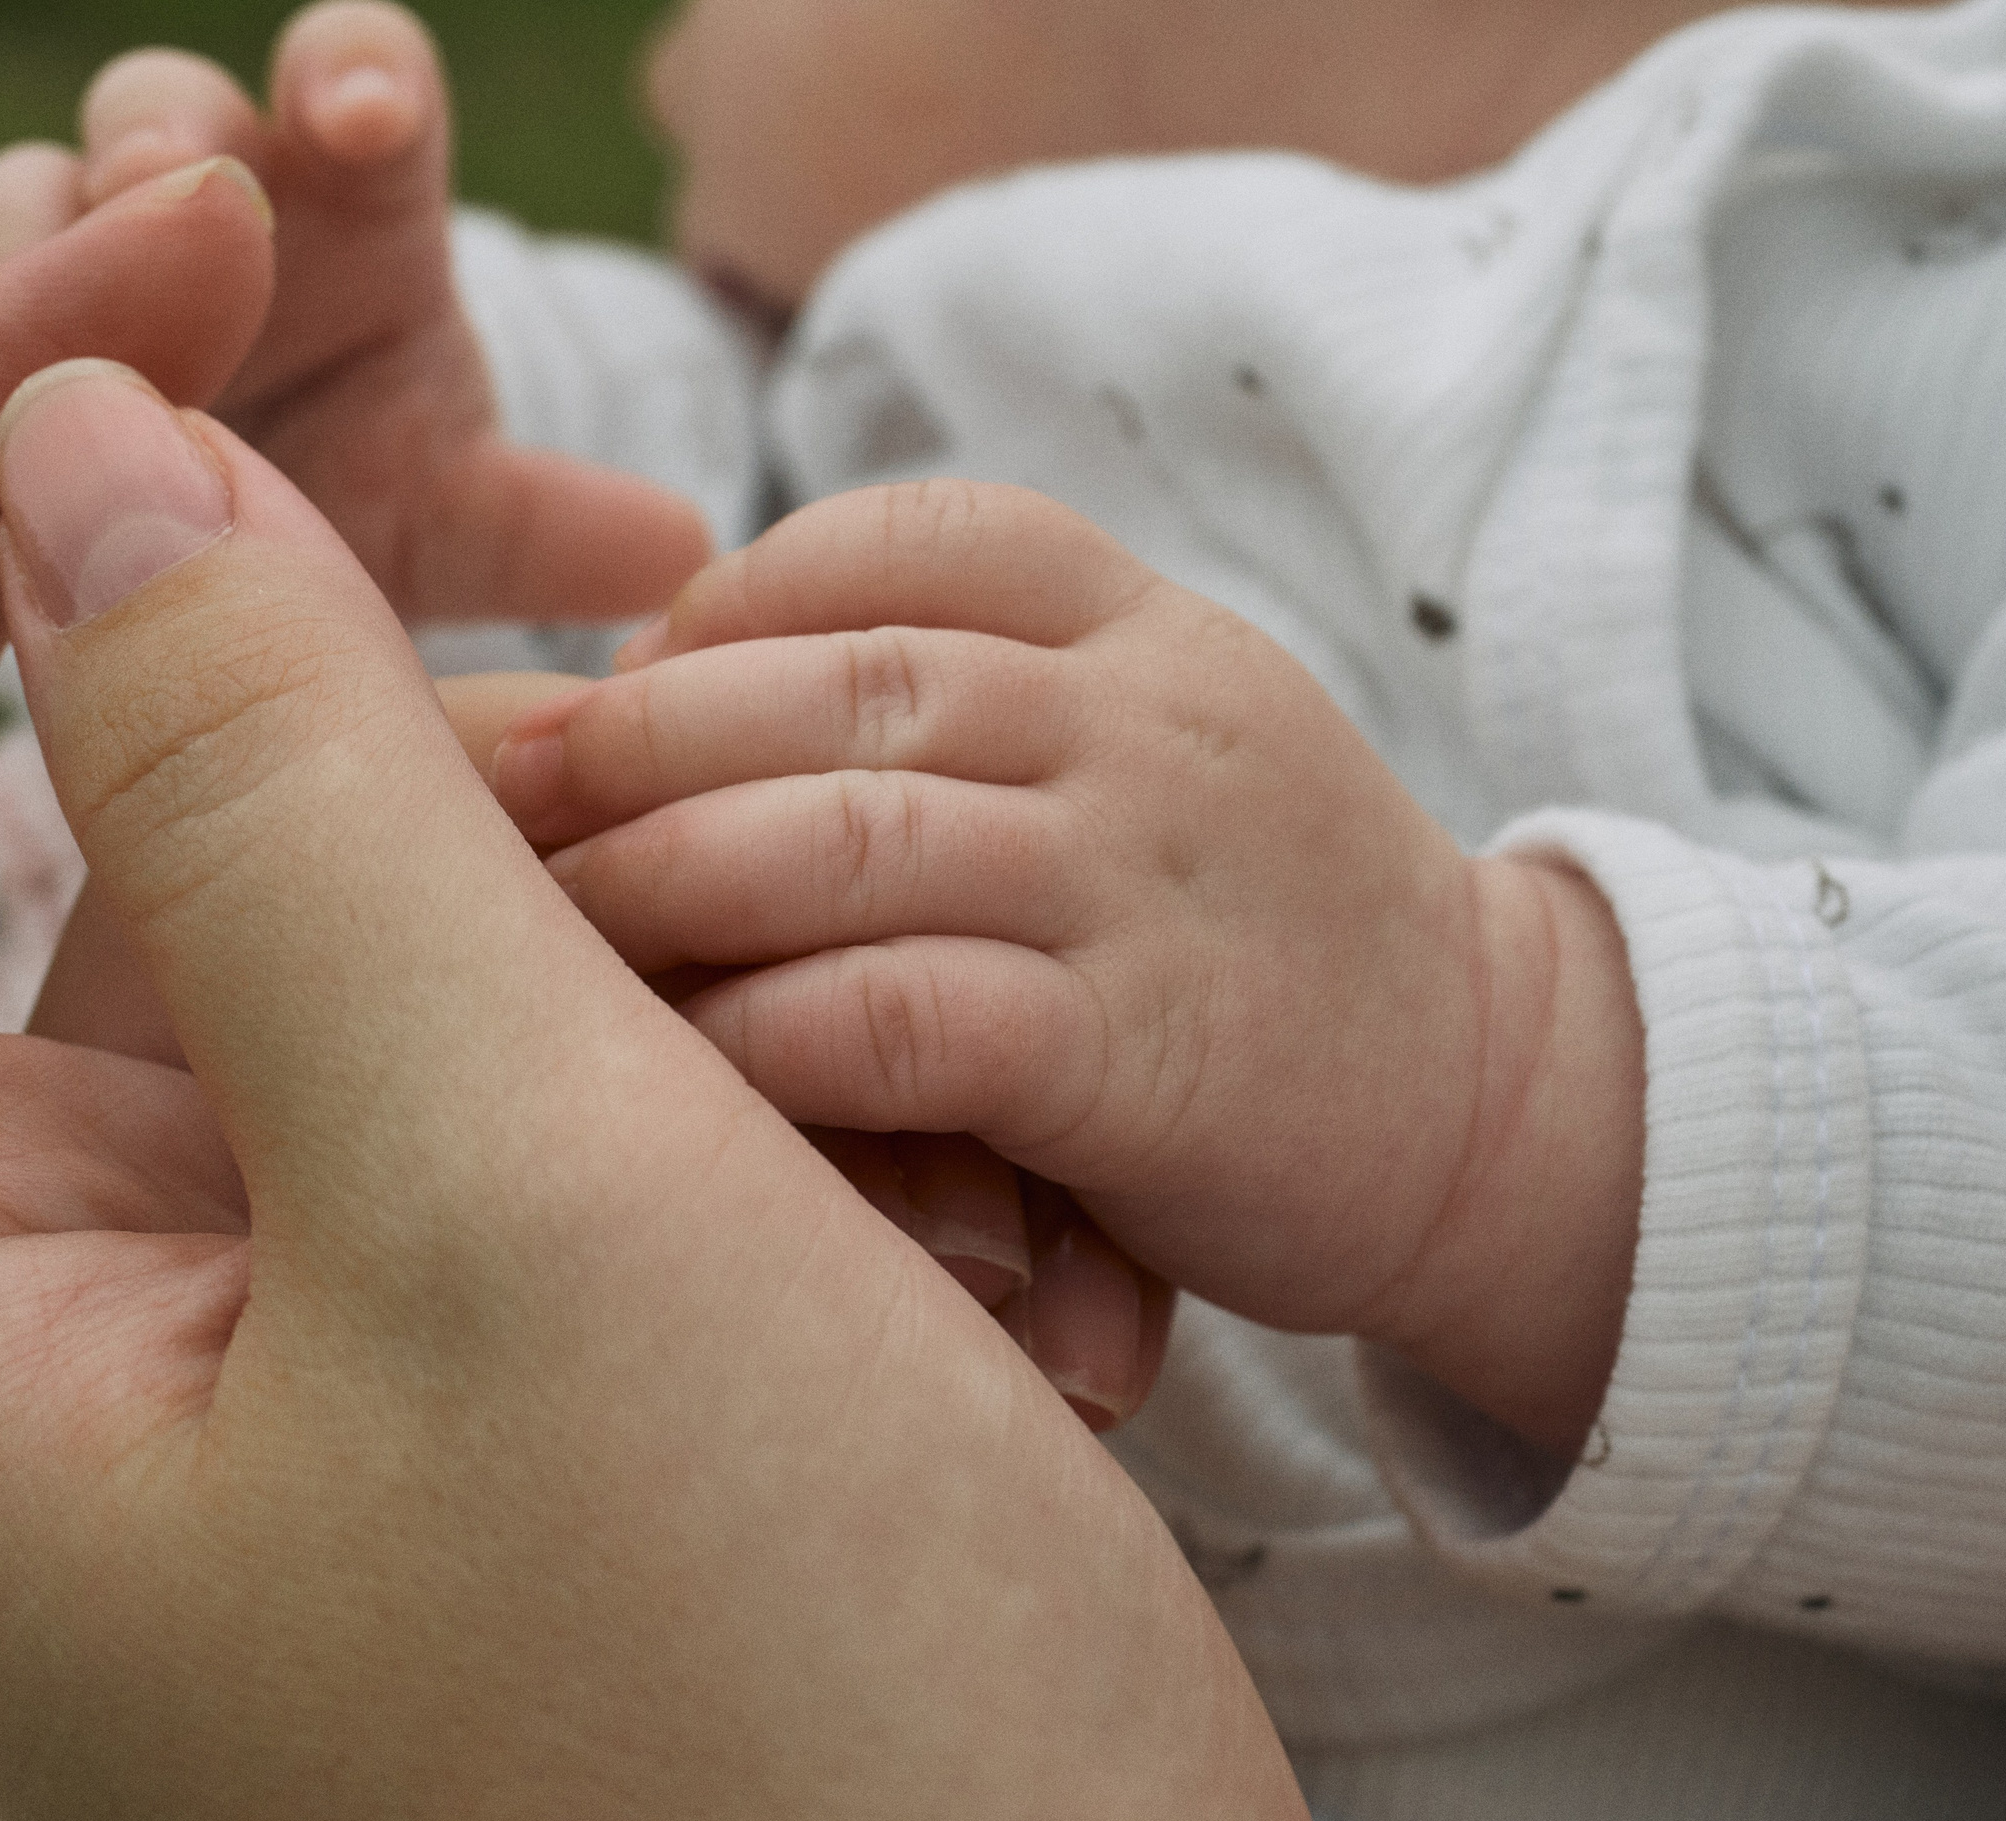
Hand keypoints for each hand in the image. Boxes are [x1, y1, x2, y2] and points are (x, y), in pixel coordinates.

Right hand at [0, 0, 705, 624]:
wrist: (219, 600)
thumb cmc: (359, 517)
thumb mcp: (453, 525)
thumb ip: (545, 531)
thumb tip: (687, 550)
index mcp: (348, 218)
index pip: (357, 96)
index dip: (356, 76)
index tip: (366, 115)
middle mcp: (199, 216)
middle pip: (165, 116)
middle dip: (164, 128)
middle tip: (172, 178)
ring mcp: (67, 276)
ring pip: (26, 206)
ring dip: (41, 231)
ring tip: (64, 276)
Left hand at [0, 227, 1337, 1820]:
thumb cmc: (795, 1732)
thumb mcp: (529, 1211)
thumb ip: (279, 797)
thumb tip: (105, 463)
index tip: (192, 240)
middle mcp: (18, 1289)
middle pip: (18, 763)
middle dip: (218, 527)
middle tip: (408, 303)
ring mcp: (251, 1290)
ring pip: (289, 864)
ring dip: (498, 764)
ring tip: (689, 738)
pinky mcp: (455, 1303)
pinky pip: (465, 994)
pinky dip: (615, 919)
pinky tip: (800, 994)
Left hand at [490, 482, 1645, 1452]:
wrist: (1498, 1099)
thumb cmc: (1269, 931)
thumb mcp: (1168, 745)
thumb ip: (990, 694)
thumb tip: (690, 688)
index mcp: (1148, 628)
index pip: (908, 537)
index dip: (731, 602)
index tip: (632, 687)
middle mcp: (1150, 725)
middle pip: (839, 675)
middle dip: (641, 740)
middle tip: (506, 810)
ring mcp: (1154, 885)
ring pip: (851, 832)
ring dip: (665, 881)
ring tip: (544, 938)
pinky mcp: (1150, 1059)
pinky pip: (905, 1016)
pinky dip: (768, 1034)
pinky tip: (683, 1065)